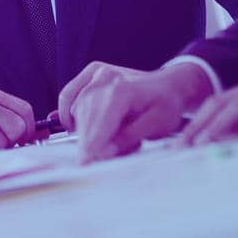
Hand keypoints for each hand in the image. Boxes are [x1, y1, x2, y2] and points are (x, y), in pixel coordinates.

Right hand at [59, 60, 212, 161]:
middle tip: (91, 163)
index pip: (100, 121)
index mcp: (124, 90)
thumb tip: (105, 150)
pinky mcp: (91, 73)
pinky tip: (76, 127)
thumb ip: (129, 137)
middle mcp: (107, 77)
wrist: (169, 85)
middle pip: (86, 117)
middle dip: (87, 142)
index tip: (85, 164)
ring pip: (77, 109)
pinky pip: (68, 96)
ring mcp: (97, 73)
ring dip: (85, 131)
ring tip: (110, 139)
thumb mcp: (157, 125)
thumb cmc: (166, 105)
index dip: (92, 144)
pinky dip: (68, 113)